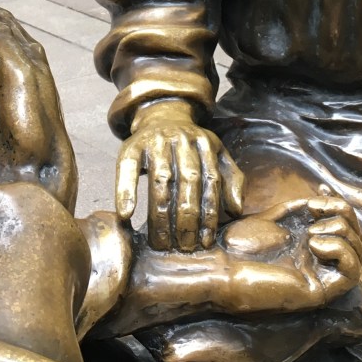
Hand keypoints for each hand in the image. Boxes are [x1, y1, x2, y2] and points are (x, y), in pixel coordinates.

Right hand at [116, 99, 243, 251]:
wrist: (162, 114)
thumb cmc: (190, 147)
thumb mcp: (215, 155)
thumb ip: (230, 179)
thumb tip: (236, 211)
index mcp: (205, 143)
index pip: (211, 181)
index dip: (210, 213)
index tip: (205, 241)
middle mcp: (182, 139)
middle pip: (187, 181)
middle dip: (187, 218)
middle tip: (184, 247)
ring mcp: (156, 140)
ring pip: (160, 179)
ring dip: (160, 214)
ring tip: (160, 243)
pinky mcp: (132, 144)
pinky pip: (128, 169)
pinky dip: (126, 191)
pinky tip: (126, 214)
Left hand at [221, 191, 361, 305]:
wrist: (223, 265)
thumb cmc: (242, 241)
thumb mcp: (277, 215)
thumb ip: (303, 208)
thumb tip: (327, 195)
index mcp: (310, 242)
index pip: (344, 223)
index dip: (339, 203)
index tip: (321, 188)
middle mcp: (319, 259)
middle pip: (356, 237)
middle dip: (342, 215)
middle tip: (313, 212)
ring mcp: (321, 275)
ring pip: (358, 254)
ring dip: (340, 232)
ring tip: (311, 233)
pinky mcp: (319, 291)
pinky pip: (350, 272)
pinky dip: (340, 250)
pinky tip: (314, 244)